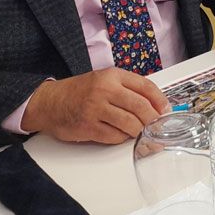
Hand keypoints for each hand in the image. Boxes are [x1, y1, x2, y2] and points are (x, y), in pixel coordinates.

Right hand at [21, 68, 169, 143]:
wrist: (49, 102)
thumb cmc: (80, 92)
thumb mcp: (105, 80)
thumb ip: (128, 89)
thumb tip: (155, 104)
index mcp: (112, 76)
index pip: (146, 86)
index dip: (160, 100)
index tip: (166, 110)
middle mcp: (105, 90)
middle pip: (141, 106)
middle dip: (153, 119)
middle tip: (157, 126)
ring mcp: (95, 108)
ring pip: (130, 123)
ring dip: (139, 131)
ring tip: (141, 132)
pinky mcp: (87, 126)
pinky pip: (114, 136)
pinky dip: (122, 138)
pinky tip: (122, 135)